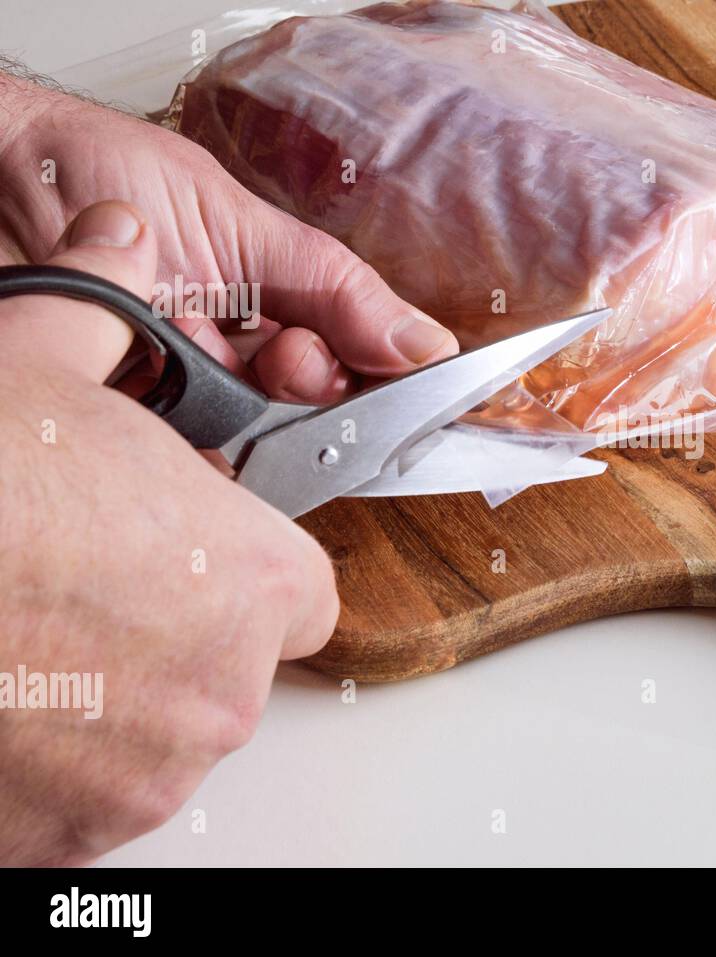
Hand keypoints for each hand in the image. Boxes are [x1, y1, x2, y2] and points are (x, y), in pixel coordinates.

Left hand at [0, 72, 457, 403]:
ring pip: (248, 438)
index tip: (404, 383)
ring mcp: (177, 387)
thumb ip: (336, 285)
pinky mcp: (123, 421)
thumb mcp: (237, 221)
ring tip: (200, 342)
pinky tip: (161, 384)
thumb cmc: (96, 173)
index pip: (352, 354)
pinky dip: (178, 433)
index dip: (378, 375)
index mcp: (271, 298)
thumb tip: (428, 343)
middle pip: (308, 408)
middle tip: (288, 355)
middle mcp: (231, 349)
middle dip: (306, 382)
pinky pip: (177, 457)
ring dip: (234, 397)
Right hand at [0, 201, 338, 864]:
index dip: (243, 563)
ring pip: (160, 729)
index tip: (188, 549)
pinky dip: (56, 755)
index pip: (301, 588)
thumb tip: (119, 241)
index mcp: (259, 579)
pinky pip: (92, 791)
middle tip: (87, 584)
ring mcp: (153, 775)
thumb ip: (104, 309)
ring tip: (33, 635)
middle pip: (230, 660)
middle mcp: (227, 691)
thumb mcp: (33, 364)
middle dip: (173, 623)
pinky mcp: (77, 836)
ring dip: (111, 692)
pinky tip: (9, 691)